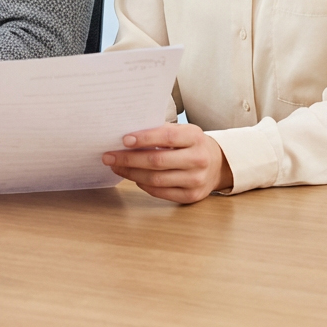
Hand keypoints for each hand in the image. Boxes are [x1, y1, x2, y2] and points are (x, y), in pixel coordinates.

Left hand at [102, 123, 232, 203]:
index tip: (123, 139)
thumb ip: (160, 131)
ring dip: (131, 173)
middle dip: (129, 159)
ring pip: (156, 179)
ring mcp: (196, 180)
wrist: (217, 163)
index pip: (167, 137)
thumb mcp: (182, 131)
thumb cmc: (190, 143)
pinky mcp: (191, 196)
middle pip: (157, 161)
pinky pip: (161, 192)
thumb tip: (127, 136)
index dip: (144, 138)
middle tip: (108, 156)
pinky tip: (132, 177)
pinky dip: (143, 185)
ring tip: (116, 167)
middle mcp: (198, 159)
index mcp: (195, 137)